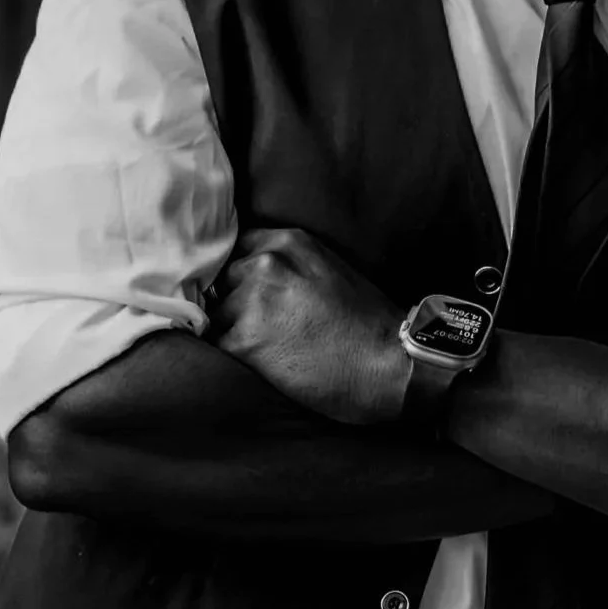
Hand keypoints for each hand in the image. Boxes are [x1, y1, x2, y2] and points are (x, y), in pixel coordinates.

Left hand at [212, 227, 410, 426]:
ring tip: (273, 349)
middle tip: (270, 328)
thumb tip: (251, 272)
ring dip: (236, 333)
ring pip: (218, 315)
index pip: (237, 249)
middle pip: (223, 282)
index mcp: (288, 243)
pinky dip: (237, 359)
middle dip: (237, 304)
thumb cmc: (369, 325)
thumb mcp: (331, 269)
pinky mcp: (244, 341)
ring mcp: (252, 301)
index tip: (254, 295)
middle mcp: (266, 264)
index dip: (243, 276)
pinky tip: (268, 365)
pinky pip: (220, 347)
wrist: (389, 366)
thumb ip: (291, 263)